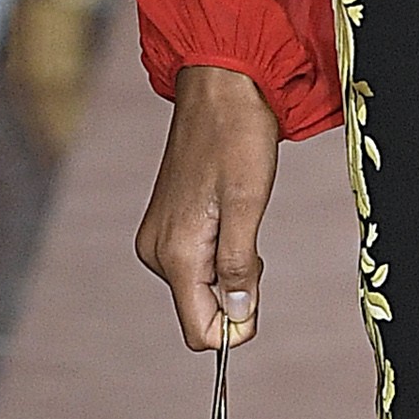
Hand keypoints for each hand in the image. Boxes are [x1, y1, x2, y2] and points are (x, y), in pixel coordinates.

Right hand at [135, 64, 279, 348]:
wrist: (219, 88)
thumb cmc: (238, 137)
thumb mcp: (249, 204)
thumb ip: (240, 266)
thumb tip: (238, 315)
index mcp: (175, 253)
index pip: (199, 330)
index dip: (236, 328)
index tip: (261, 294)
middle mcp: (157, 252)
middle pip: (200, 310)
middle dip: (237, 291)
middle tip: (254, 238)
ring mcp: (158, 238)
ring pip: (200, 287)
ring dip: (230, 268)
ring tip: (241, 216)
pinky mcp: (165, 226)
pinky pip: (196, 263)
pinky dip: (220, 251)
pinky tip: (228, 212)